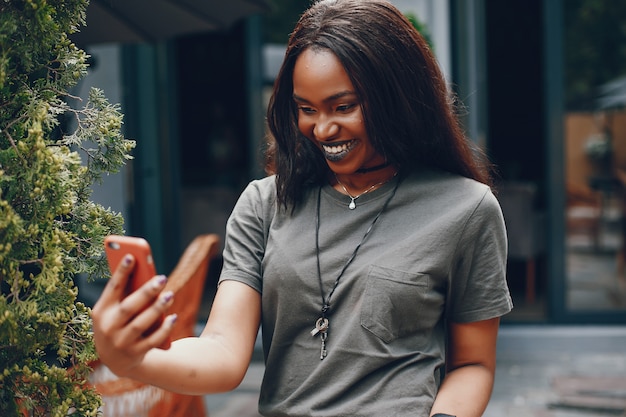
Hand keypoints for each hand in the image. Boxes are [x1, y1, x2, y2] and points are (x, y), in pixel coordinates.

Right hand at [91, 254, 175, 376]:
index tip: (131, 256)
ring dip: (157, 309)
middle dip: (146, 292)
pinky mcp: (134, 353)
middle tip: (162, 278)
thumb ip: (126, 293)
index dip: (121, 273)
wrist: (115, 359)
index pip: (112, 289)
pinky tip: (174, 317)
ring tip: (170, 295)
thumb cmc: (118, 323)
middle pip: (129, 307)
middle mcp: (108, 327)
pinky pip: (152, 340)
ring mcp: (120, 343)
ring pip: (140, 324)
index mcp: (101, 311)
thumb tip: (144, 270)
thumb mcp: (113, 310)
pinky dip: (164, 329)